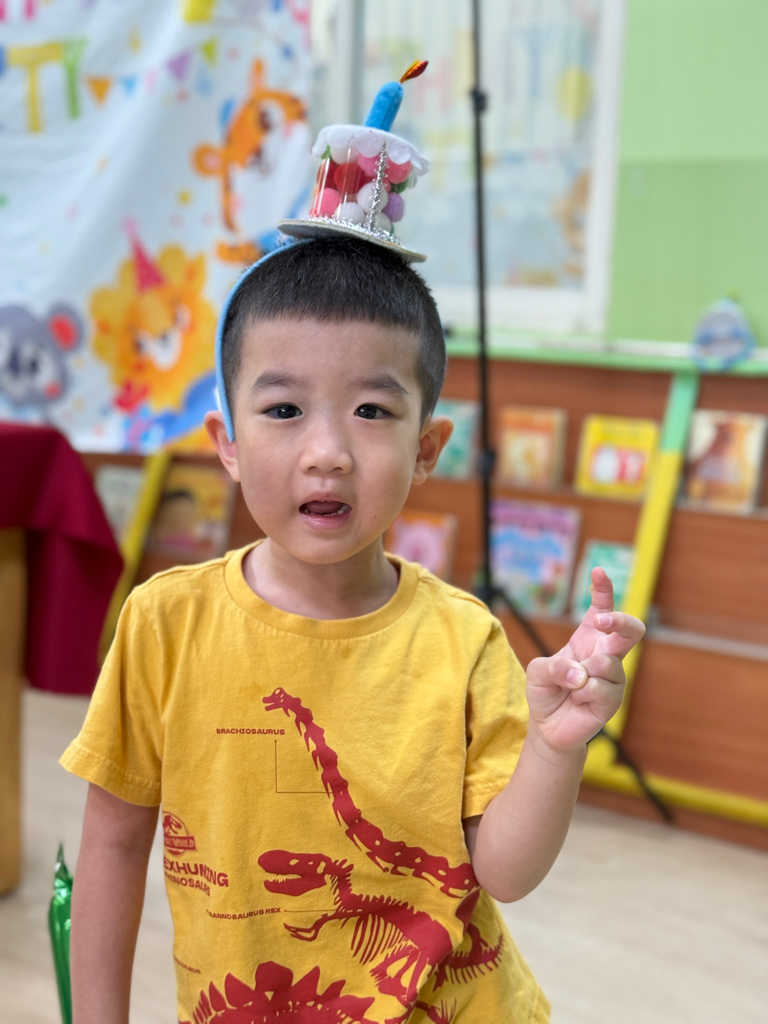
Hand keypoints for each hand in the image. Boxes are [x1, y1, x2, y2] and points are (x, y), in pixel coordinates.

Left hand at [525, 567, 645, 752]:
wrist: (548, 726)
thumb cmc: (546, 691)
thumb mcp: (538, 671)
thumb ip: (555, 667)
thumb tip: (580, 675)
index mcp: (589, 638)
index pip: (602, 608)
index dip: (604, 589)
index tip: (598, 571)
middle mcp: (606, 654)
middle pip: (630, 630)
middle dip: (620, 620)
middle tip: (601, 621)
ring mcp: (613, 677)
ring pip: (608, 663)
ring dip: (583, 673)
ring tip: (572, 687)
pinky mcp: (613, 700)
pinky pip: (600, 689)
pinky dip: (582, 693)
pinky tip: (578, 700)